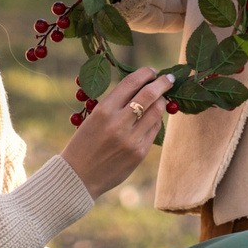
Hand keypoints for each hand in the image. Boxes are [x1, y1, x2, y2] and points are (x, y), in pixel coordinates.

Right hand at [59, 66, 174, 196]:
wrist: (78, 176)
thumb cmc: (84, 143)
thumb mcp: (94, 118)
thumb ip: (116, 103)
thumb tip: (143, 86)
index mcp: (104, 110)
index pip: (132, 82)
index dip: (146, 73)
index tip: (152, 71)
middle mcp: (119, 123)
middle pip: (150, 94)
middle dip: (163, 83)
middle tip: (169, 79)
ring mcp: (132, 139)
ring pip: (157, 111)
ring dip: (162, 102)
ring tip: (161, 99)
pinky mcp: (140, 152)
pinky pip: (155, 129)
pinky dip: (156, 120)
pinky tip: (153, 117)